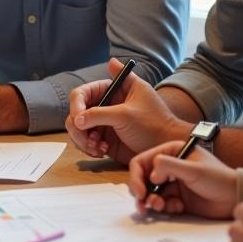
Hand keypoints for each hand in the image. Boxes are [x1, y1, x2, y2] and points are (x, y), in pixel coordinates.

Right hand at [66, 57, 185, 163]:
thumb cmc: (153, 124)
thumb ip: (100, 113)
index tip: (79, 118)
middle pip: (76, 111)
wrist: (166, 147)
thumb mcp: (126, 115)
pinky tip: (102, 151)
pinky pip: (85, 142)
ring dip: (82, 139)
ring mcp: (104, 122)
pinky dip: (88, 148)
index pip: (83, 92)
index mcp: (113, 90)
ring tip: (97, 147)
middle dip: (78, 126)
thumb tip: (77, 115)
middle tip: (88, 138)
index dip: (77, 105)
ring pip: (78, 128)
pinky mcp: (104, 138)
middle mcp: (105, 104)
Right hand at [127, 141, 236, 218]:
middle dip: (141, 193)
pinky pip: (162, 205)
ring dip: (151, 202)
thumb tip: (150, 174)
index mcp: (171, 152)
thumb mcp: (194, 170)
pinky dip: (164, 208)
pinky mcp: (177, 199)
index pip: (142, 161)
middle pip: (142, 179)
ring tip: (159, 208)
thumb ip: (170, 166)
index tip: (140, 192)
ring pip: (150, 194)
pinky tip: (176, 208)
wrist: (235, 197)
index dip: (136, 177)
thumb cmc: (218, 178)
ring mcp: (172, 184)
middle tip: (144, 205)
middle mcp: (169, 166)